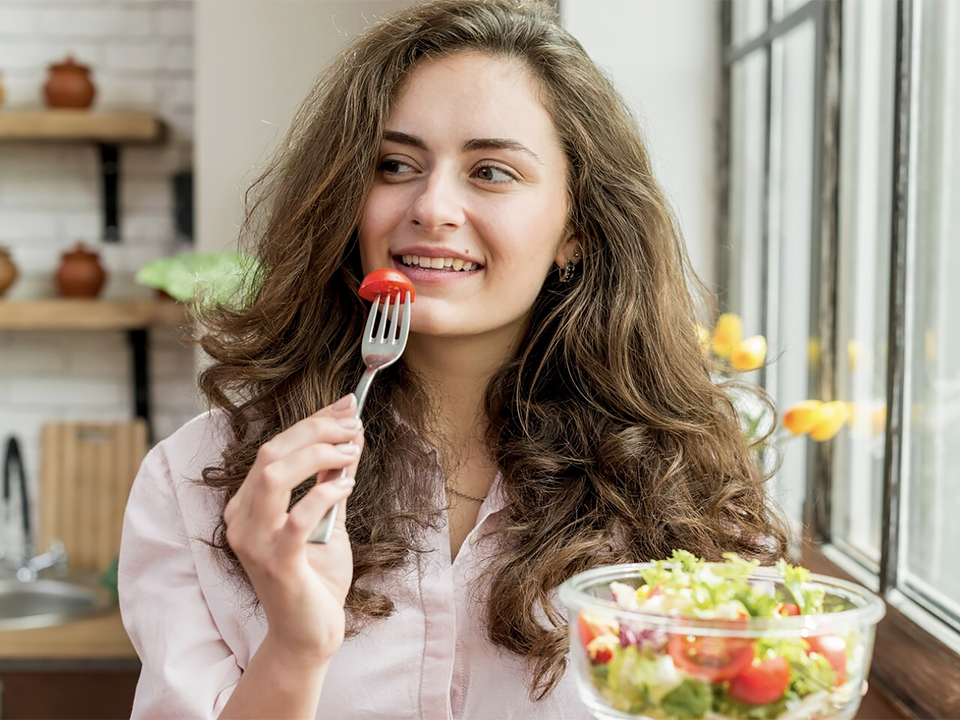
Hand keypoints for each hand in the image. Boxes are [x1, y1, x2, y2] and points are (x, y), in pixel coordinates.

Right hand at [224, 394, 362, 664]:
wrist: (308, 635)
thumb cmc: (315, 579)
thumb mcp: (329, 519)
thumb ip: (333, 480)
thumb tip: (350, 437)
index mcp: (247, 506)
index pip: (274, 449)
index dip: (312, 421)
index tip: (345, 405)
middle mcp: (242, 520)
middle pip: (271, 453)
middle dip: (317, 429)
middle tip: (353, 422)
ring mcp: (255, 542)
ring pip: (274, 475)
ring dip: (318, 454)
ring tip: (351, 451)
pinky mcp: (277, 563)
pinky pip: (297, 516)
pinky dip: (325, 493)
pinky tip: (347, 485)